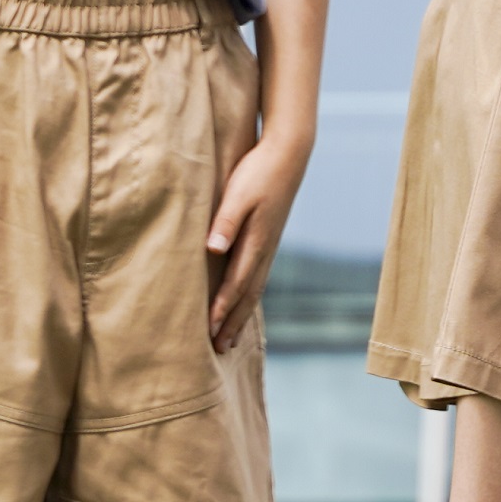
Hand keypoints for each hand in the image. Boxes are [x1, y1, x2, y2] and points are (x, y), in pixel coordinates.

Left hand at [205, 129, 308, 351]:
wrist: (289, 152)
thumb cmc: (259, 171)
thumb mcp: (238, 193)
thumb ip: (225, 222)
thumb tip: (212, 249)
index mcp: (257, 240)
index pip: (237, 282)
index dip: (223, 308)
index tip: (211, 331)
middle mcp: (265, 248)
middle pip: (248, 294)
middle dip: (233, 322)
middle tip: (220, 349)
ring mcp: (270, 244)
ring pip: (255, 288)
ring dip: (242, 314)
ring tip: (230, 338)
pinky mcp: (269, 238)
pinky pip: (259, 276)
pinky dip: (249, 296)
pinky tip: (243, 302)